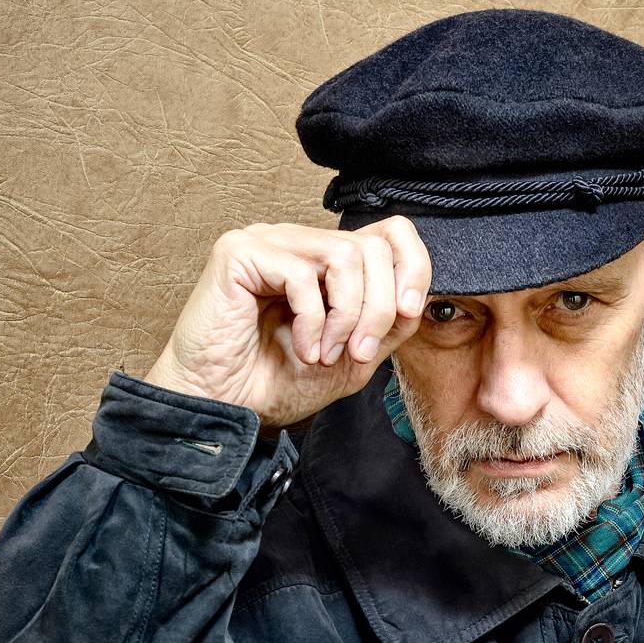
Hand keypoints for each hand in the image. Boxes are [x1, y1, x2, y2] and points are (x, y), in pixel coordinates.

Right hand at [143, 219, 432, 429]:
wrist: (226, 408)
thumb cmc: (277, 383)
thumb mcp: (353, 358)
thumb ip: (387, 326)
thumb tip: (417, 298)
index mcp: (325, 262)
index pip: (389, 234)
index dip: (412, 270)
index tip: (406, 316)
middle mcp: (299, 242)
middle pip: (373, 246)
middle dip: (379, 307)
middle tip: (357, 352)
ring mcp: (269, 242)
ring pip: (345, 255)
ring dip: (348, 316)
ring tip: (326, 353)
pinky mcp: (240, 253)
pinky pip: (303, 274)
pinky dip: (313, 321)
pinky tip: (301, 348)